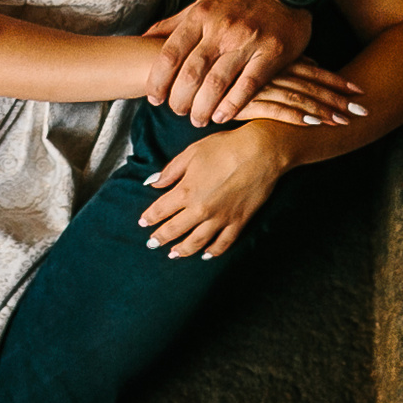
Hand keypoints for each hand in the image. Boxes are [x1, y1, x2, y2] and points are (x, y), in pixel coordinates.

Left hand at [138, 124, 293, 259]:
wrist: (260, 152)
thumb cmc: (224, 147)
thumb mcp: (191, 152)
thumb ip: (170, 171)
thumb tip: (152, 183)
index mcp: (187, 191)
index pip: (161, 210)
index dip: (150, 218)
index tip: (143, 223)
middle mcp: (201, 209)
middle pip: (175, 229)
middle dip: (160, 238)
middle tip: (151, 244)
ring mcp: (221, 218)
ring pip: (197, 242)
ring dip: (183, 250)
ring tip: (173, 255)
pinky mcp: (238, 222)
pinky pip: (224, 243)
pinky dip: (213, 251)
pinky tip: (206, 254)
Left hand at [145, 0, 314, 126]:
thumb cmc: (238, 0)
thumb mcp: (203, 3)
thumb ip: (174, 23)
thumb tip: (144, 38)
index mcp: (201, 16)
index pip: (171, 54)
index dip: (158, 80)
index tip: (153, 98)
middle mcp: (221, 29)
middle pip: (192, 73)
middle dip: (180, 98)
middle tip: (176, 111)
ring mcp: (247, 42)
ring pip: (217, 83)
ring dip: (203, 107)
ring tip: (197, 120)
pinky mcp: (271, 54)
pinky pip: (248, 85)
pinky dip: (232, 105)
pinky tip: (221, 117)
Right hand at [237, 57, 367, 127]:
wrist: (200, 81)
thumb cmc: (236, 71)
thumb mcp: (263, 61)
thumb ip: (289, 62)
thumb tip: (313, 62)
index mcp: (278, 61)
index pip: (314, 70)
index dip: (337, 80)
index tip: (359, 90)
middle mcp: (271, 72)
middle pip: (311, 85)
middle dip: (337, 99)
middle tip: (361, 111)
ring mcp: (258, 87)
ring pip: (296, 98)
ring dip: (321, 110)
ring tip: (342, 122)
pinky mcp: (245, 103)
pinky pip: (274, 110)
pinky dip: (294, 116)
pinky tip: (312, 123)